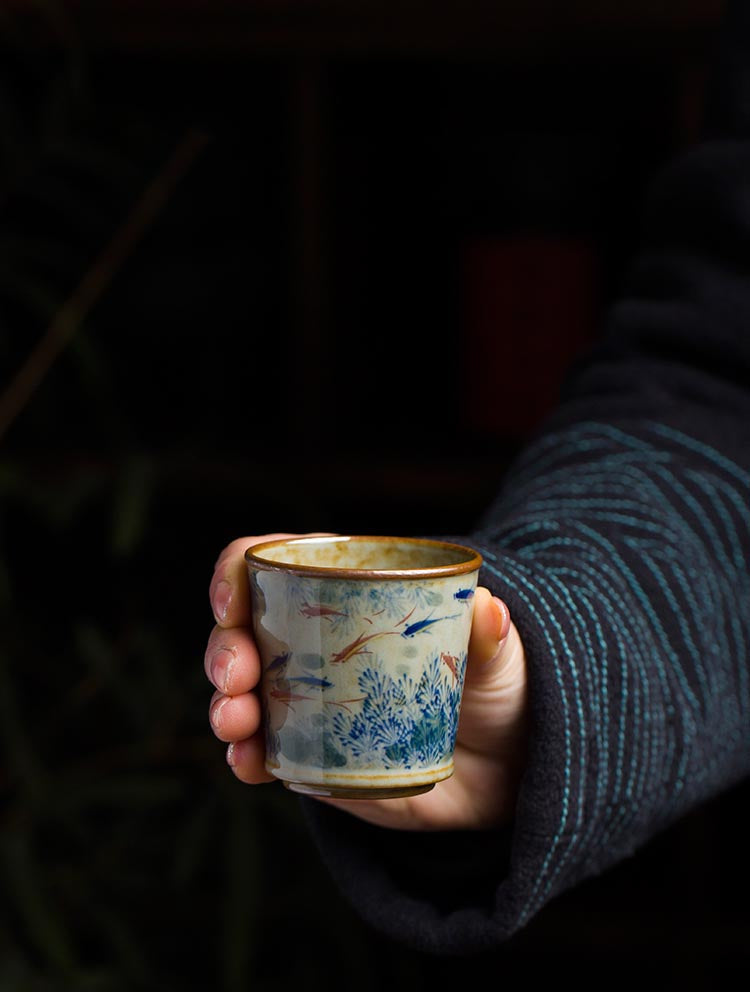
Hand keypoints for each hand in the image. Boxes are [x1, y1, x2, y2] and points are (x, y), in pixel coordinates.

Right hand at [205, 534, 528, 830]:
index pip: (271, 564)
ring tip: (235, 722)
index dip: (236, 573)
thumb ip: (491, 634)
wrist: (504, 766)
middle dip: (224, 648)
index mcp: (345, 592)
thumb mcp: (500, 656)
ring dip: (223, 703)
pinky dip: (244, 756)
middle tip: (237, 675)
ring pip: (240, 690)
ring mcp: (305, 697)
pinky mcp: (309, 750)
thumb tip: (487, 607)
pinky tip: (247, 763)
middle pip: (242, 630)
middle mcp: (313, 640)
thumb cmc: (496, 687)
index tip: (232, 601)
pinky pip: (261, 751)